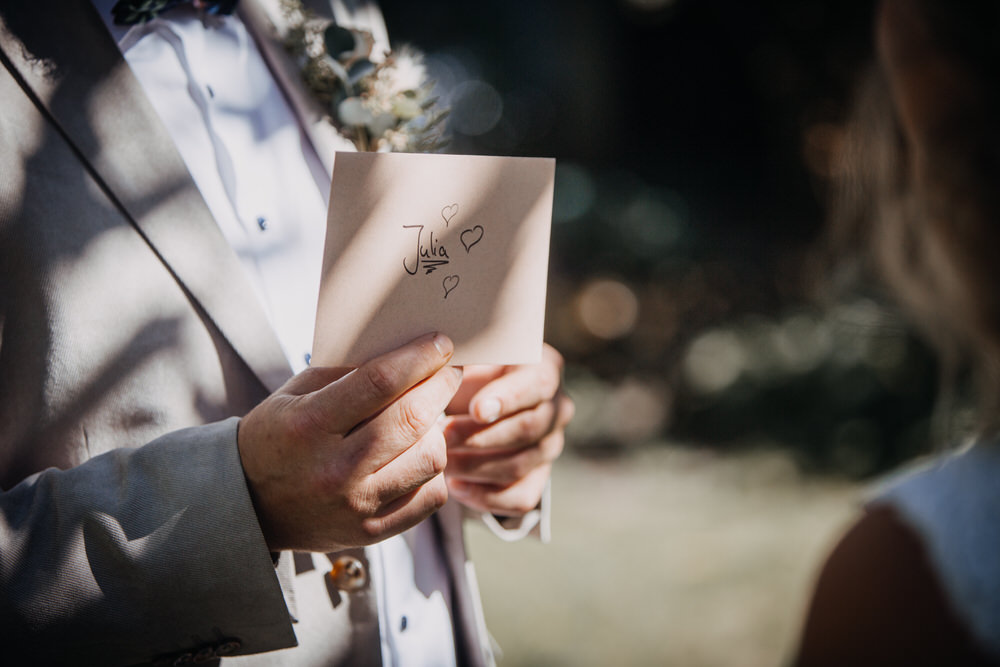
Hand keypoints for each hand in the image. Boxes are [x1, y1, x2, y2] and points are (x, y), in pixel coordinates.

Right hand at [237, 333, 462, 552]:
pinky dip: (433, 472)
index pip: (380, 383)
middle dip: (440, 386)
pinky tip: (418, 456)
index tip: (440, 343)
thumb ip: (347, 372)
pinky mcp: (373, 532)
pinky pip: (431, 497)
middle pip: (412, 420)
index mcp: (309, 426)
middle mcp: (334, 470)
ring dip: (437, 431)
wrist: (250, 504)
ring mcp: (356, 506)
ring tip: (426, 419)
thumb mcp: (296, 393)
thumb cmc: (280, 436)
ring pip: (430, 459)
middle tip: (447, 372)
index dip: (418, 358)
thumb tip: (407, 349)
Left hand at [442, 344, 572, 515]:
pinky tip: (456, 486)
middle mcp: (556, 409)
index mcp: (545, 369)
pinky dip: (487, 498)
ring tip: (441, 462)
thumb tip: (442, 363)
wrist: (475, 399)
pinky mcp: (539, 477)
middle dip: (480, 437)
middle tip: (442, 437)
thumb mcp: (470, 356)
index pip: (537, 385)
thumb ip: (465, 356)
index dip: (508, 399)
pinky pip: (522, 498)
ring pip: (520, 465)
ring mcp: (550, 446)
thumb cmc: (470, 371)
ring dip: (475, 467)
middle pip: (528, 429)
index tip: (476, 410)